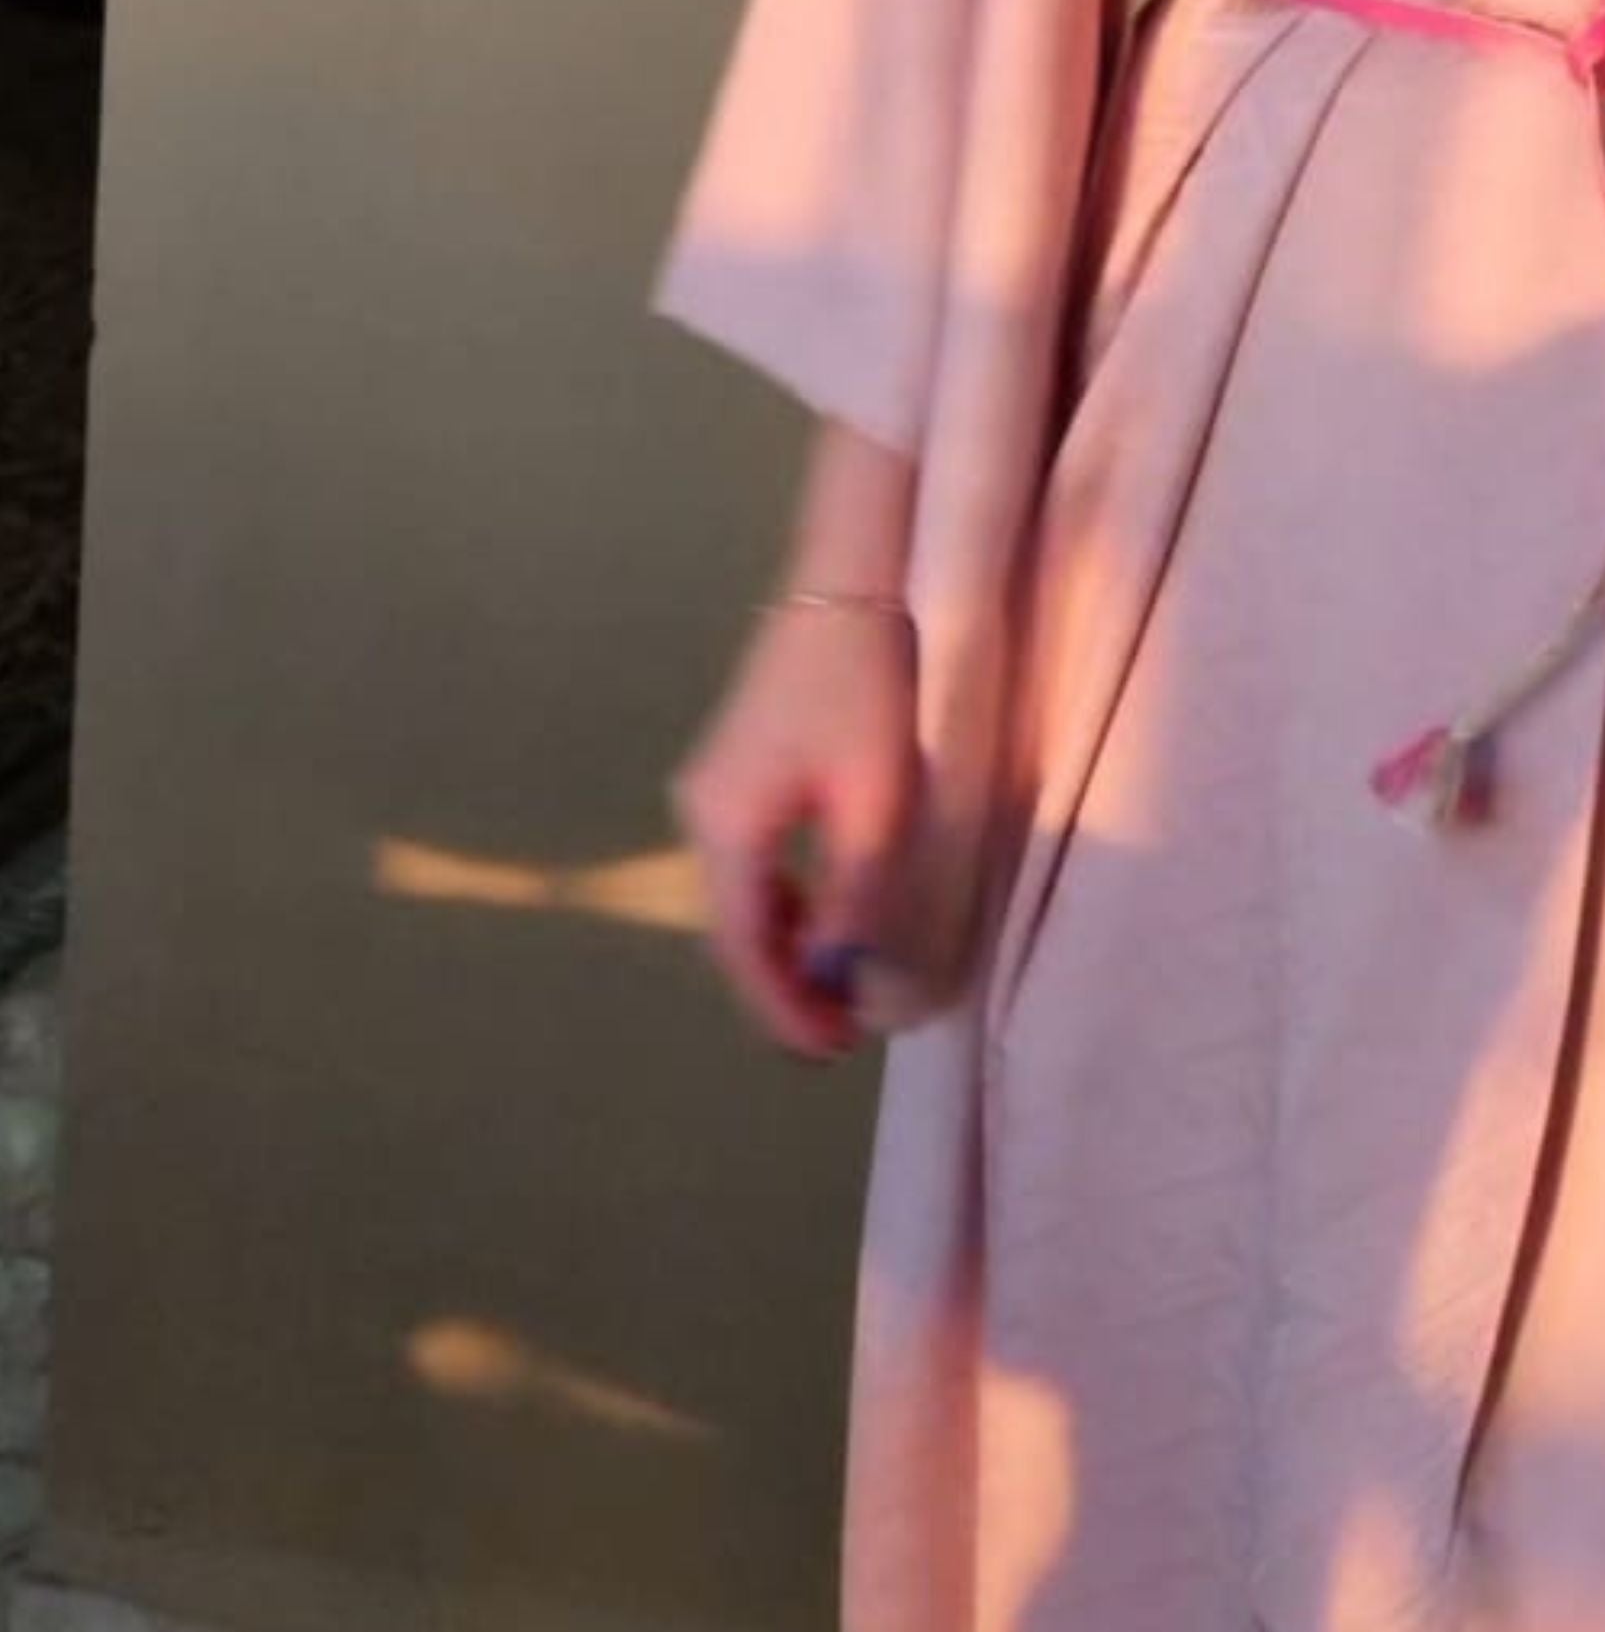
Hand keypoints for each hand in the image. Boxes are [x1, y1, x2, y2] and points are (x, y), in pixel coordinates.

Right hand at [671, 600, 919, 1058]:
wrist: (849, 580)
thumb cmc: (867, 685)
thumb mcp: (876, 798)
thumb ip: (855, 894)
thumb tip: (843, 979)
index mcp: (726, 826)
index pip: (740, 948)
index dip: (782, 1009)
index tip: (832, 1051)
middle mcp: (701, 813)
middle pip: (731, 929)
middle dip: (782, 989)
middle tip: (841, 1036)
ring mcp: (711, 788)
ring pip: (741, 898)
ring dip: (784, 950)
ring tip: (840, 992)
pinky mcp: (735, 769)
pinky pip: (753, 861)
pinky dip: (783, 904)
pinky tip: (825, 921)